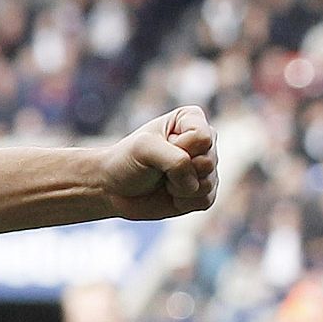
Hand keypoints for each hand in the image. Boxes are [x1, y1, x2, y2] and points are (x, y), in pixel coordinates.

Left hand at [100, 106, 217, 220]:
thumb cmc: (127, 161)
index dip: (179, 148)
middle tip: (158, 167)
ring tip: (163, 180)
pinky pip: (205, 201)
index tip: (158, 146)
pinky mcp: (204, 192)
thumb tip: (195, 184)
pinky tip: (169, 193)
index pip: (203, 138)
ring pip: (208, 184)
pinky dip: (182, 201)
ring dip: (179, 188)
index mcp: (191, 120)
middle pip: (208, 162)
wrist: (113, 188)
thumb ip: (175, 159)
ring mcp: (206, 168)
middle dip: (178, 171)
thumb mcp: (144, 148)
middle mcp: (204, 142)